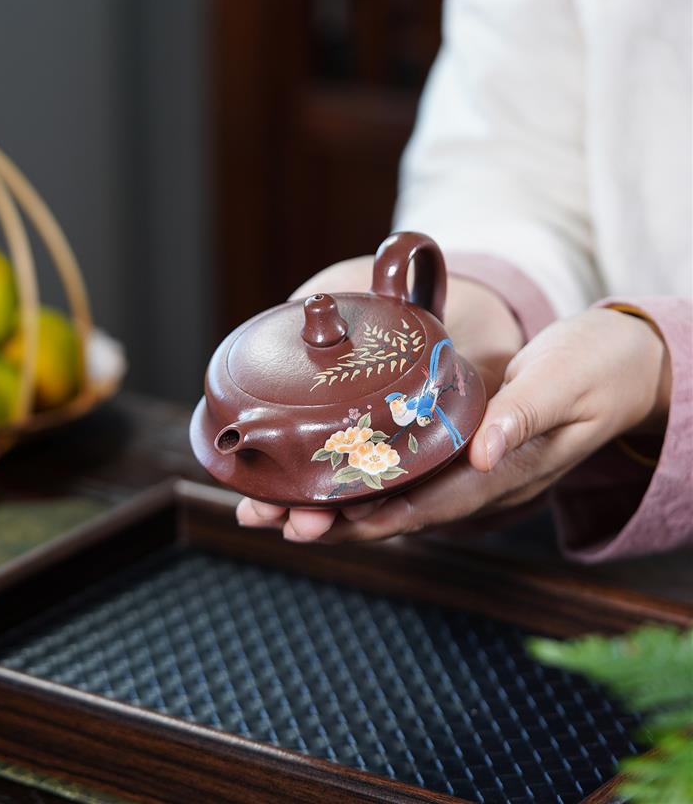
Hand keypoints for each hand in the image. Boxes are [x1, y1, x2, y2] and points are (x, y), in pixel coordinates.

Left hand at [237, 307, 669, 543]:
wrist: (619, 363)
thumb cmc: (595, 369)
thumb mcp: (564, 384)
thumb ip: (523, 416)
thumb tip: (482, 452)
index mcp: (507, 471)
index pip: (433, 504)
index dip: (377, 515)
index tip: (324, 521)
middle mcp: (479, 478)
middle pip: (397, 509)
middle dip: (331, 518)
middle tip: (265, 519)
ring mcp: (466, 464)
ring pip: (391, 493)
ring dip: (330, 503)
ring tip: (266, 507)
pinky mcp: (457, 443)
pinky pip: (400, 467)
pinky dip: (355, 472)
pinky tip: (314, 472)